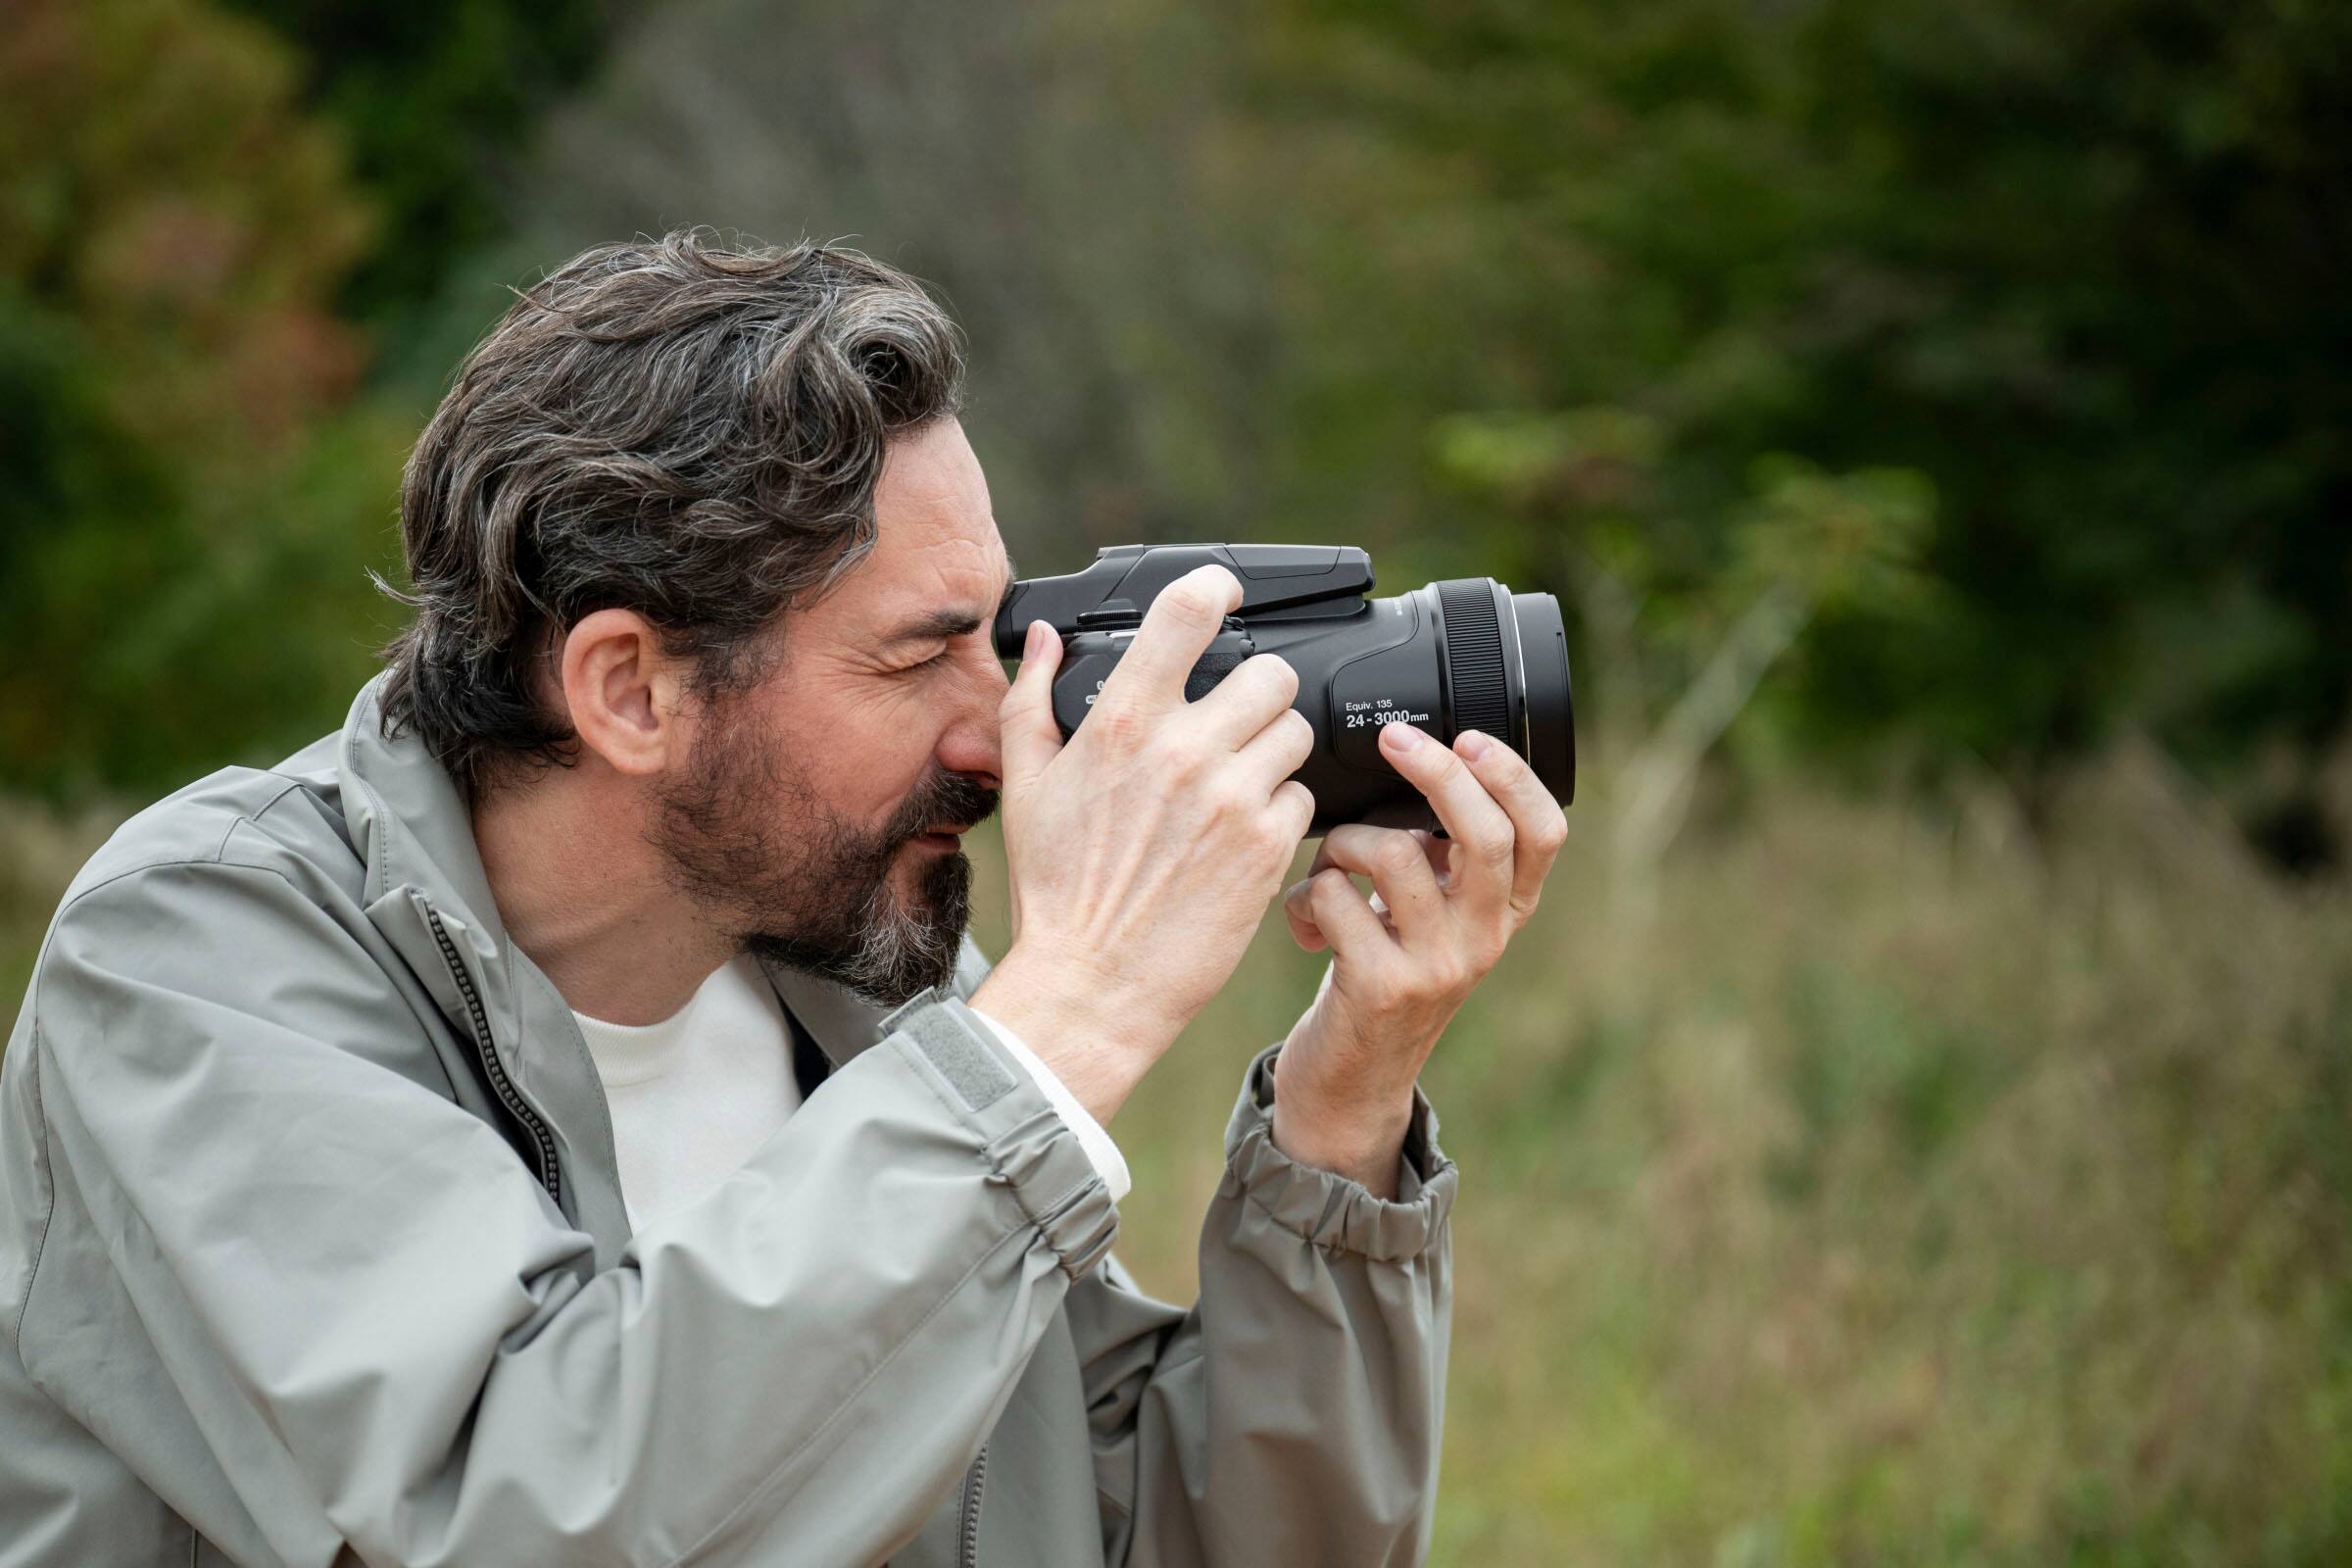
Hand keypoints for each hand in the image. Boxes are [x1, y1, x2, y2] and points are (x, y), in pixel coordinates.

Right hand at [972, 564, 1315, 1125]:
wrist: (1095, 984)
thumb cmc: (1057, 893)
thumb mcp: (1026, 788)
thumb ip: (1031, 700)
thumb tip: (1041, 638)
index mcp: (1123, 725)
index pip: (1186, 614)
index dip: (1215, 587)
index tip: (1225, 593)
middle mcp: (1185, 752)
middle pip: (1270, 672)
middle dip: (1257, 690)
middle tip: (1237, 717)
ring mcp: (1234, 800)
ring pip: (1296, 732)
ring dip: (1274, 748)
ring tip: (1240, 780)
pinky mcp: (1267, 849)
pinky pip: (1303, 798)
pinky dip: (1280, 809)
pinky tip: (1244, 832)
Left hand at [1272, 721, 1567, 1195]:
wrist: (1350, 1080)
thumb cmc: (1380, 973)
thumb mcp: (1430, 915)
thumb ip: (1440, 855)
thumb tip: (1414, 762)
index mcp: (1504, 911)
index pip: (1544, 833)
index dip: (1514, 775)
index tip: (1469, 736)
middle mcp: (1484, 938)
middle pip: (1483, 833)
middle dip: (1437, 771)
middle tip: (1394, 740)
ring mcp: (1437, 966)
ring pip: (1393, 852)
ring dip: (1342, 842)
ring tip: (1327, 869)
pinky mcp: (1381, 987)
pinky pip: (1336, 897)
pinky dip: (1306, 896)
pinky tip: (1304, 924)